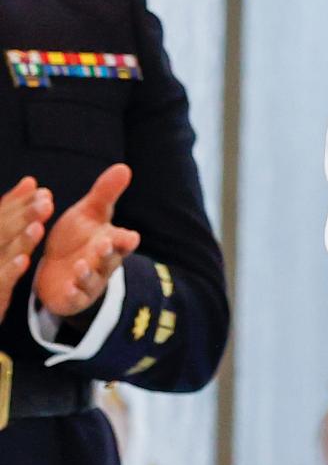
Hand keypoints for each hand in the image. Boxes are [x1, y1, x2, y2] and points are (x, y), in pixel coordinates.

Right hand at [0, 176, 53, 321]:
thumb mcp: (3, 247)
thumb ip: (10, 216)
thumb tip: (30, 182)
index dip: (14, 203)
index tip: (36, 187)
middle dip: (20, 216)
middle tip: (45, 200)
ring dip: (18, 240)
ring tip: (38, 225)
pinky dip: (8, 270)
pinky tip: (23, 260)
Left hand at [35, 164, 141, 318]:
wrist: (59, 271)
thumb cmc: (79, 239)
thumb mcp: (91, 214)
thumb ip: (106, 193)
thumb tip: (124, 167)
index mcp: (111, 242)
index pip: (123, 241)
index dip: (126, 240)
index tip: (131, 236)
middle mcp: (104, 263)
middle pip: (109, 259)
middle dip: (107, 253)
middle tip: (104, 244)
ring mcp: (90, 282)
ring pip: (92, 279)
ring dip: (87, 273)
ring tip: (80, 266)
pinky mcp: (73, 297)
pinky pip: (74, 297)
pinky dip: (72, 293)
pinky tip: (67, 287)